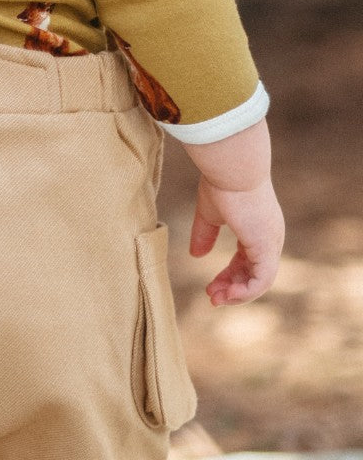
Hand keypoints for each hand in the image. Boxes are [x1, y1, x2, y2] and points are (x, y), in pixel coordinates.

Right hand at [189, 175, 283, 305]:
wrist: (232, 167)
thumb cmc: (221, 182)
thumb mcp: (209, 213)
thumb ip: (204, 234)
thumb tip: (196, 255)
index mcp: (257, 228)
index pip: (247, 261)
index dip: (229, 275)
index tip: (210, 286)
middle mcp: (269, 238)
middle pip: (254, 274)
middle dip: (232, 288)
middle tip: (212, 297)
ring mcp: (271, 243)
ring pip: (260, 281)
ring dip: (238, 294)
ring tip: (216, 299)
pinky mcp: (267, 247)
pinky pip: (261, 280)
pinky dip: (246, 292)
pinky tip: (228, 295)